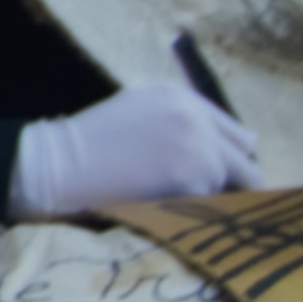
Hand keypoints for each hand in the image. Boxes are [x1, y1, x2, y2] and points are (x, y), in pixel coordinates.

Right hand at [11, 82, 262, 219]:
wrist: (57, 164)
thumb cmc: (89, 144)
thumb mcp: (137, 112)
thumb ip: (180, 122)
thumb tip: (229, 152)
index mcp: (179, 94)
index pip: (234, 131)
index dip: (226, 156)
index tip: (214, 175)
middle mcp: (195, 114)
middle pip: (245, 154)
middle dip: (231, 176)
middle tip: (206, 194)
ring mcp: (198, 143)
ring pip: (232, 180)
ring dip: (210, 193)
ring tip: (173, 198)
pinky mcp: (194, 173)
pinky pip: (214, 200)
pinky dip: (196, 207)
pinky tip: (165, 203)